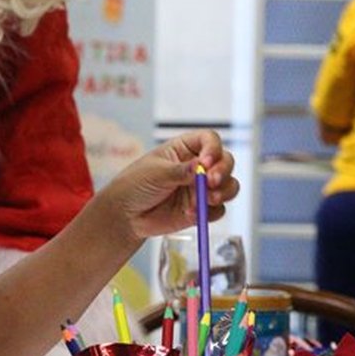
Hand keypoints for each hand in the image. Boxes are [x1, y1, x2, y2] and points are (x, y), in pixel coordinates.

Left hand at [104, 129, 238, 239]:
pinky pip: (218, 210)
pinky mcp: (201, 209)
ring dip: (224, 192)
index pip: (209, 140)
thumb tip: (201, 166)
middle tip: (212, 182)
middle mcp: (197, 166)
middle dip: (223, 171)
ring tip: (208, 199)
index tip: (206, 163)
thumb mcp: (155, 173)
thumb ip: (180, 171)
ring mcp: (200, 188)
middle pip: (225, 162)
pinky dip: (210, 212)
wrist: (125, 215)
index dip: (213, 149)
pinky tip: (190, 213)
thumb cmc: (135, 185)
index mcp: (184, 148)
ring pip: (229, 186)